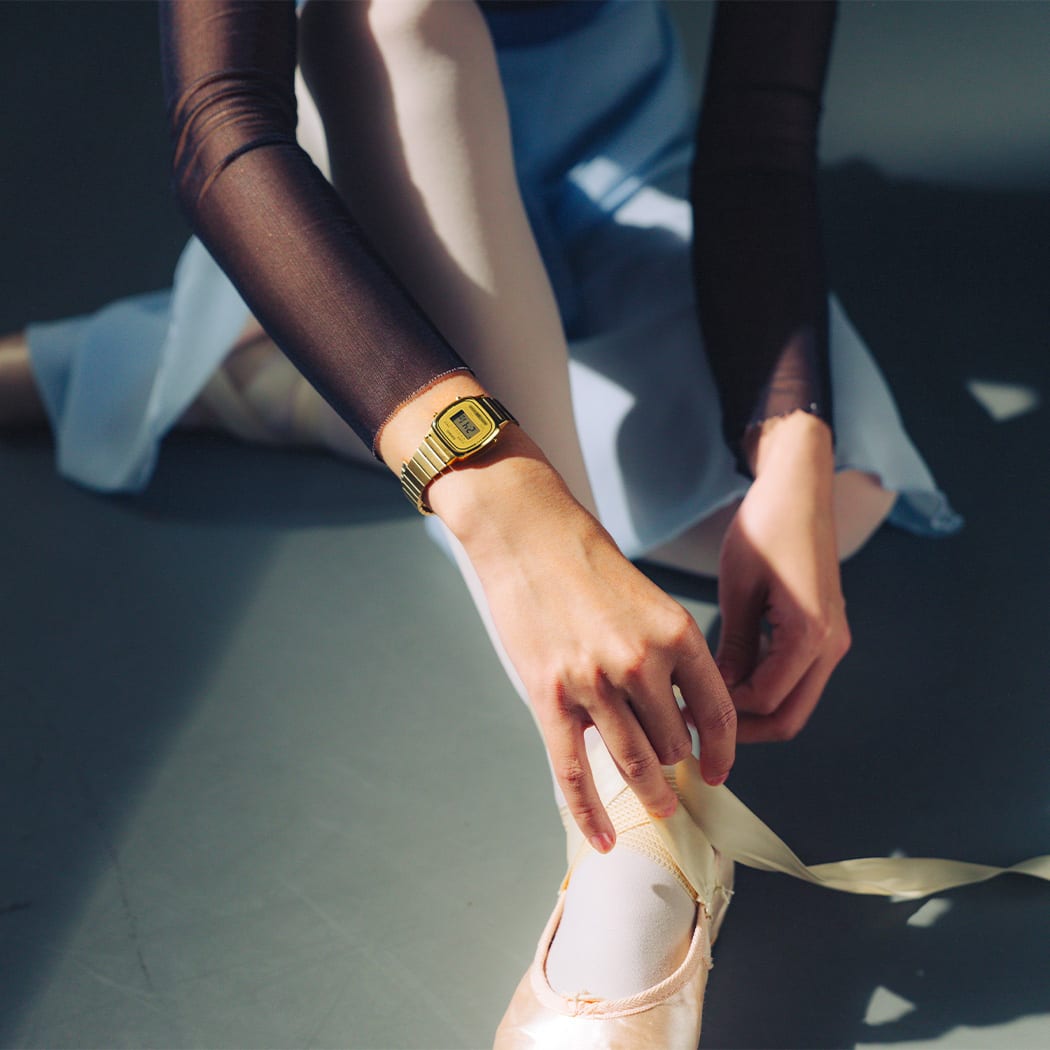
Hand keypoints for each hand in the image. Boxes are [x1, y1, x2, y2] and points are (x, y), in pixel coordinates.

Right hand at [431, 428, 736, 853]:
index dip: (721, 749)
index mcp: (676, 634)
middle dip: (676, 766)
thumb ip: (666, 653)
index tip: (719, 768)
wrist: (527, 534)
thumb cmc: (586, 560)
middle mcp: (641, 663)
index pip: (715, 711)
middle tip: (675, 784)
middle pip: (672, 741)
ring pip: (632, 762)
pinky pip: (575, 771)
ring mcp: (593, 684)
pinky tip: (603, 837)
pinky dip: (590, 812)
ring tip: (657, 807)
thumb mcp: (647, 599)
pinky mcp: (550, 697)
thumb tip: (676, 709)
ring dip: (649, 792)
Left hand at [716, 411, 849, 741]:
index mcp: (810, 634)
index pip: (765, 699)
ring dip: (754, 712)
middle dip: (743, 731)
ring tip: (705, 705)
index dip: (723, 713)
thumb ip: (732, 645)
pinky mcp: (825, 632)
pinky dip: (766, 690)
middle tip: (696, 724)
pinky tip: (727, 679)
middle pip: (789, 718)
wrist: (801, 490)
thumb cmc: (767, 528)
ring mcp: (833, 641)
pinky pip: (797, 680)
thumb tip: (713, 692)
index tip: (683, 709)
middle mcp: (831, 645)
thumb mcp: (739, 587)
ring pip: (795, 703)